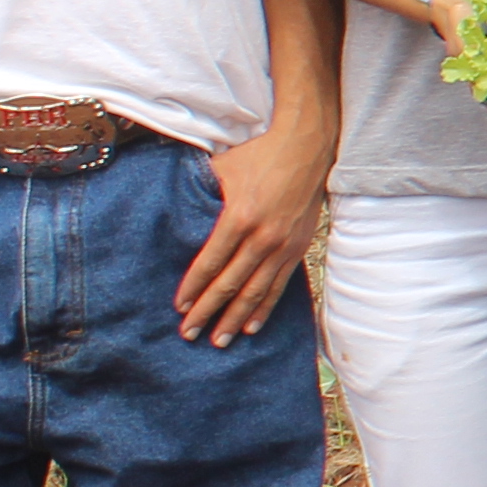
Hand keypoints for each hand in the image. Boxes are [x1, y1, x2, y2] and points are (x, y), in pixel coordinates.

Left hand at [177, 116, 331, 343]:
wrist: (308, 146)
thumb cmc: (261, 153)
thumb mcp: (223, 168)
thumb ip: (203, 193)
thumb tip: (178, 207)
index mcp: (239, 217)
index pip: (210, 263)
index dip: (193, 288)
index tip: (179, 307)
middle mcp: (262, 237)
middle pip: (230, 284)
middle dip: (208, 311)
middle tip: (189, 333)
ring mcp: (283, 245)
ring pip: (256, 292)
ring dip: (235, 318)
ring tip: (219, 340)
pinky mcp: (298, 248)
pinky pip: (279, 285)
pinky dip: (265, 308)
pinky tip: (251, 326)